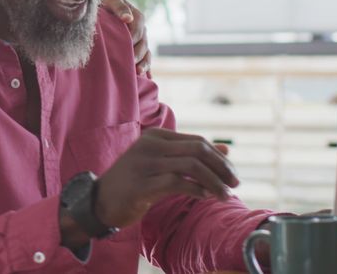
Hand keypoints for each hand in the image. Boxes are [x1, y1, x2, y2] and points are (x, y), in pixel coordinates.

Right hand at [94, 128, 237, 228]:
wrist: (100, 200)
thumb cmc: (135, 182)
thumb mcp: (163, 164)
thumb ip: (191, 155)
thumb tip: (226, 150)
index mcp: (155, 137)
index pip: (197, 142)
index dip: (219, 158)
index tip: (233, 175)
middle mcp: (149, 145)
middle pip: (197, 150)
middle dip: (221, 168)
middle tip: (236, 184)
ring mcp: (144, 164)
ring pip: (191, 166)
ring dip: (213, 182)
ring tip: (225, 196)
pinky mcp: (141, 184)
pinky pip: (177, 183)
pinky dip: (197, 190)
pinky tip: (205, 197)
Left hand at [99, 0, 149, 75]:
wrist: (104, 7)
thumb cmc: (106, 3)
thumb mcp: (112, 0)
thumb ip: (119, 7)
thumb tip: (127, 18)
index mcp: (137, 17)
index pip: (138, 29)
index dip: (133, 38)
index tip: (126, 48)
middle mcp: (141, 29)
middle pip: (143, 43)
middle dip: (137, 54)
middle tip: (129, 63)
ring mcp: (141, 40)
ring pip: (146, 53)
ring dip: (144, 63)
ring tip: (138, 72)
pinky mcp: (138, 48)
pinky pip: (146, 59)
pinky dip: (147, 68)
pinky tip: (146, 78)